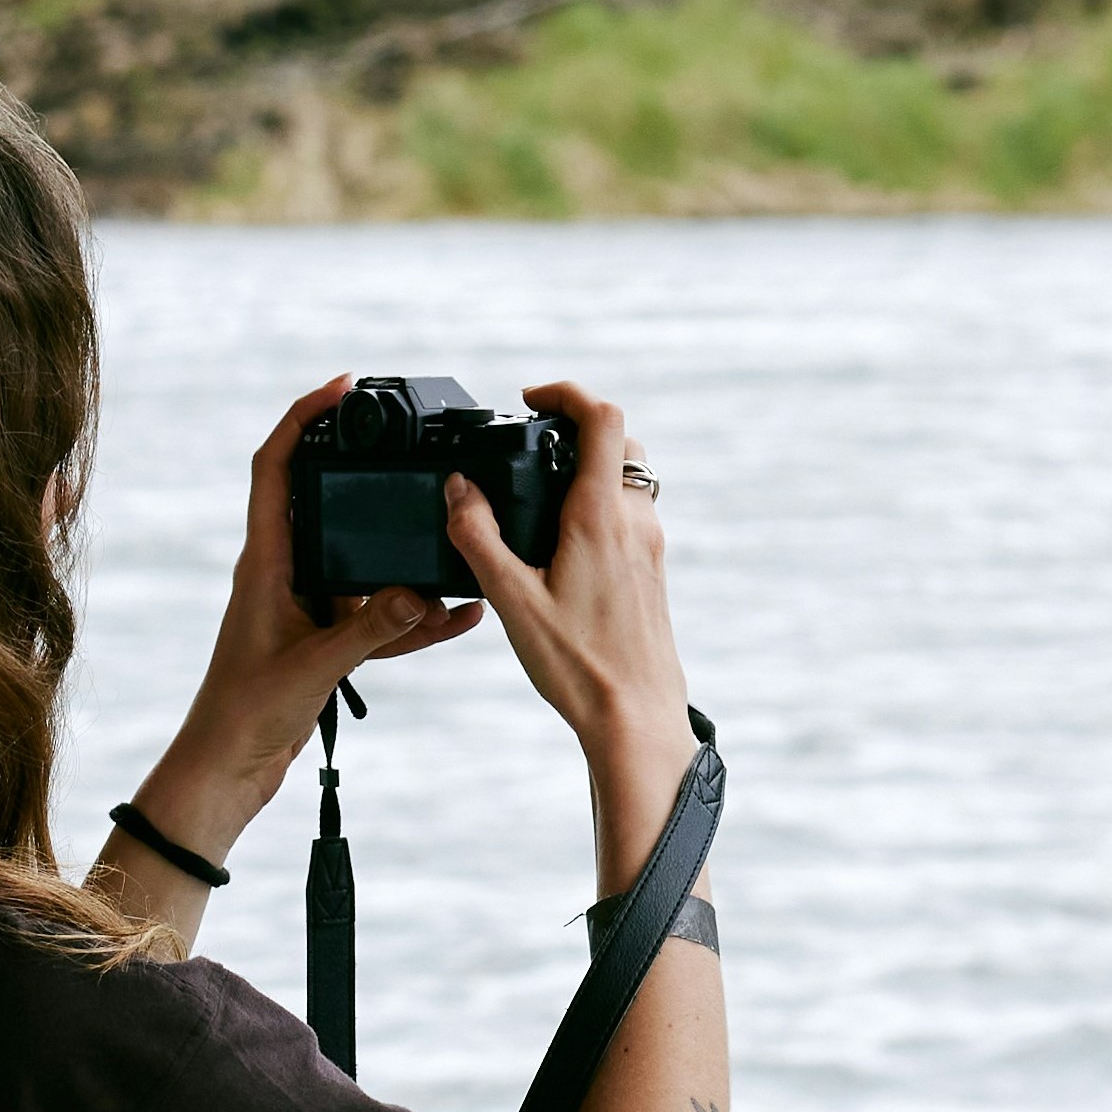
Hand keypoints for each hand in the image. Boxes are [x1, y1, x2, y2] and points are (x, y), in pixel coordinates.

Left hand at [99, 376, 480, 934]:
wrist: (227, 771)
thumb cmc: (242, 717)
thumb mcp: (312, 668)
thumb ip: (370, 629)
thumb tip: (422, 591)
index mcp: (265, 563)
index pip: (274, 468)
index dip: (303, 419)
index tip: (341, 389)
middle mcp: (284, 573)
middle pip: (323, 498)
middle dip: (365, 469)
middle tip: (411, 446)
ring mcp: (307, 605)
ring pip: (361, 559)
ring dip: (404, 552)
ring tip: (455, 535)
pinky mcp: (326, 640)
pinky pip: (379, 614)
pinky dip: (416, 615)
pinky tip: (460, 615)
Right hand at [446, 382, 693, 887]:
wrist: (636, 719)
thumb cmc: (578, 666)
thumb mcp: (511, 601)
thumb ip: (479, 537)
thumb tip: (459, 488)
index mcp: (601, 516)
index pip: (603, 418)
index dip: (567, 393)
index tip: (531, 399)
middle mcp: (635, 521)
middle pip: (619, 443)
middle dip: (575, 431)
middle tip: (530, 449)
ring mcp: (651, 546)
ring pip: (627, 480)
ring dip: (587, 472)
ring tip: (537, 500)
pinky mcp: (653, 571)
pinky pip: (630, 515)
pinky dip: (598, 507)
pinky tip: (560, 548)